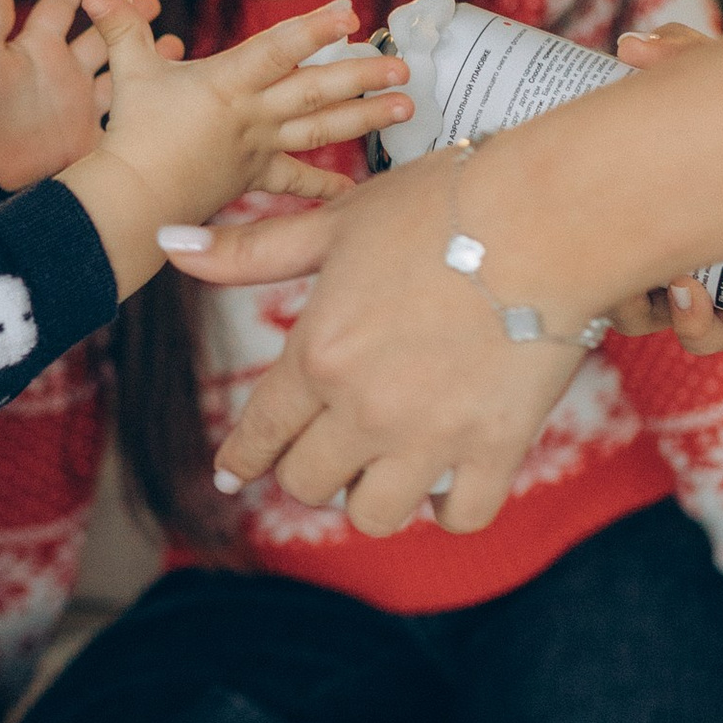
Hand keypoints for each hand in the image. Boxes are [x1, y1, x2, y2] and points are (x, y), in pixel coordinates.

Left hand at [0, 0, 176, 192]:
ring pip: (120, 75)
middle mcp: (62, 72)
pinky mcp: (86, 139)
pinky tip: (168, 98)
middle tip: (152, 1)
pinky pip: (121, 120)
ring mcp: (77, 106)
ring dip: (144, 58)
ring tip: (174, 44)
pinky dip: (144, 109)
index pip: (58, 6)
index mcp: (37, 47)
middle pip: (101, 37)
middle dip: (126, 17)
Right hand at [58, 0, 410, 292]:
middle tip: (404, 66)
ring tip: (406, 108)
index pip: (277, 49)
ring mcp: (258, 148)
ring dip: (365, 118)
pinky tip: (359, 191)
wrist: (133, 202)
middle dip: (362, 76)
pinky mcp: (254, 177)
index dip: (313, 29)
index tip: (349, 12)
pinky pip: (296, 181)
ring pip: (320, 130)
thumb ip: (121, 29)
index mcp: (227, 83)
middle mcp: (253, 115)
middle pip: (316, 91)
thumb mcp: (129, 73)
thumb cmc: (131, 134)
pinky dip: (326, 187)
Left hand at [179, 145, 585, 533]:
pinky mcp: (496, 448)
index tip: (234, 476)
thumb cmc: (442, 207)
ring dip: (371, 497)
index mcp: (318, 355)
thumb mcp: (337, 224)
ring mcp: (431, 436)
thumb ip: (252, 251)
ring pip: (372, 515)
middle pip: (308, 483)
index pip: (261, 433)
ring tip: (386, 467)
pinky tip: (446, 481)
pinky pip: (458, 516)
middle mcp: (365, 408)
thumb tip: (171, 246)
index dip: (242, 460)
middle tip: (330, 450)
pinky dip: (448, 507)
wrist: (551, 217)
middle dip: (310, 469)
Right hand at [601, 26, 722, 351]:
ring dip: (639, 305)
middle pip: (610, 283)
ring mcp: (712, 288)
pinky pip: (711, 338)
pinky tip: (694, 296)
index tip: (560, 202)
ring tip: (662, 273)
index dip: (569, 229)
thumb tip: (631, 46)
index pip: (597, 229)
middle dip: (596, 277)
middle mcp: (677, 252)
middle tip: (602, 247)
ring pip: (651, 318)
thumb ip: (687, 58)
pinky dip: (695, 325)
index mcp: (657, 207)